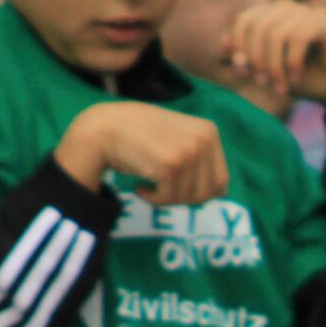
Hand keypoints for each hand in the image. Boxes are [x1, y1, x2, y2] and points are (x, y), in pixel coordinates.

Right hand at [58, 102, 228, 204]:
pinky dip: (153, 199)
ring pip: (188, 199)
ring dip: (165, 199)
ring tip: (149, 183)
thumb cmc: (139, 136)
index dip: (197, 192)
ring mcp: (188, 151)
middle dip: (182, 198)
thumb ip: (200, 157)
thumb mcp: (178, 136)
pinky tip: (141, 187)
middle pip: (206, 194)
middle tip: (161, 187)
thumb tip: (222, 192)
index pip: (220, 181)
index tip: (175, 184)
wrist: (103, 127)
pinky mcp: (170, 164)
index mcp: (209, 131)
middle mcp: (203, 140)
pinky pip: (168, 199)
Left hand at [223, 0, 325, 109]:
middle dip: (256, 59)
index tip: (246, 73)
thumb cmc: (308, 78)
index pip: (244, 20)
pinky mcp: (324, 20)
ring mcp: (307, 11)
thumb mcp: (270, 72)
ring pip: (275, 32)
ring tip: (281, 86)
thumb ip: (247, 59)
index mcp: (274, 14)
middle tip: (263, 83)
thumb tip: (224, 45)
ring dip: (274, 65)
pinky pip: (297, 37)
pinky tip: (296, 77)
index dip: (239, 46)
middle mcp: (289, 7)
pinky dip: (292, 62)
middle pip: (256, 25)